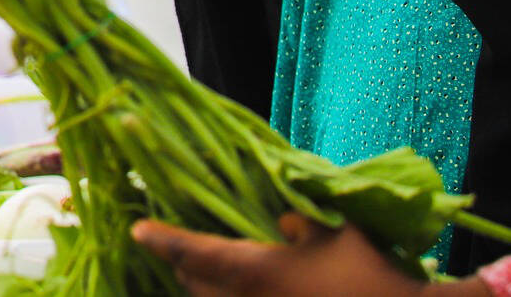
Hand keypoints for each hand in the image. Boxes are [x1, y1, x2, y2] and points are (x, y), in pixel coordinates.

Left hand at [131, 216, 462, 296]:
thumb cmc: (372, 275)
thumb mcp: (336, 232)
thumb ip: (300, 222)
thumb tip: (281, 224)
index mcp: (256, 270)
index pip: (192, 251)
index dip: (162, 238)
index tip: (139, 229)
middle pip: (193, 284)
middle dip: (183, 263)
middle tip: (181, 243)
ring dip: (206, 287)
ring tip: (209, 265)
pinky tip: (245, 287)